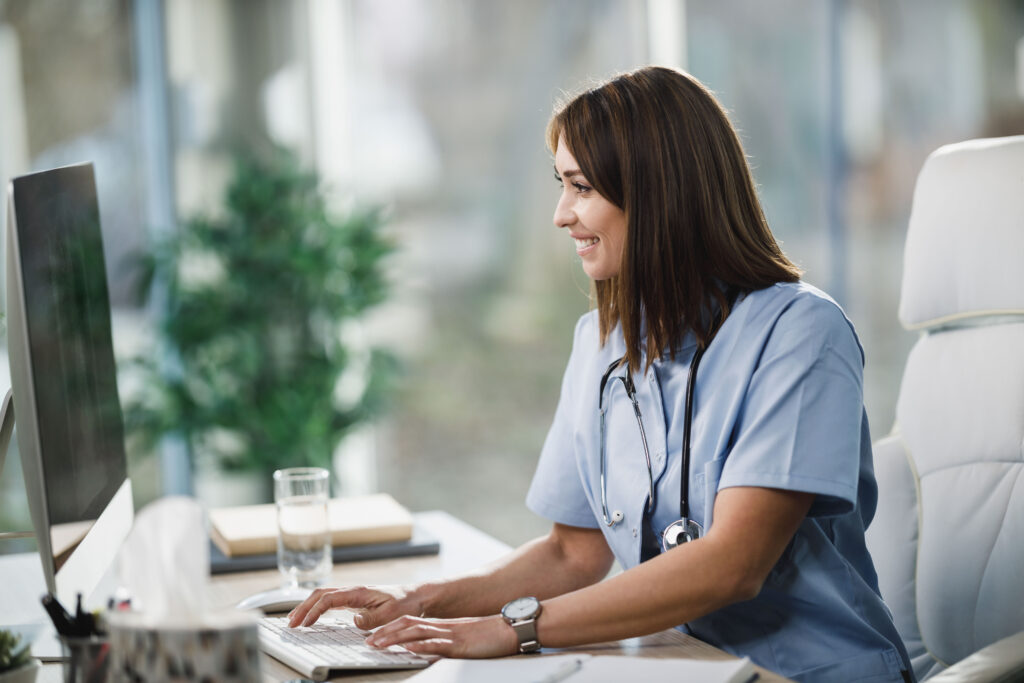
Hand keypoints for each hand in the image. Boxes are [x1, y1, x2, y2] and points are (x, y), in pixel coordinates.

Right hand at [287, 585, 421, 628]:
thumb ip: (372, 618)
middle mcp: (352, 590)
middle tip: (290, 623)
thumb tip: (353, 620)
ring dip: (306, 606)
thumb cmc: (404, 603)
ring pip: (322, 596)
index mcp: (359, 592)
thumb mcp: (391, 613)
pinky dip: (316, 607)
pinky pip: (329, 601)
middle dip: (303, 607)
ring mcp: (351, 594)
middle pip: (320, 594)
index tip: (305, 624)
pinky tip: (310, 616)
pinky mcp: (353, 600)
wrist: (415, 597)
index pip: (329, 599)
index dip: (315, 611)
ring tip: (293, 620)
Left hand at [365, 614, 517, 658]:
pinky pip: (437, 644)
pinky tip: (408, 648)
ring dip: (395, 638)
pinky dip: (421, 646)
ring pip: (417, 633)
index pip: (413, 623)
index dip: (393, 628)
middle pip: (409, 625)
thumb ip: (448, 642)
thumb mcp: (466, 638)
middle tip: (368, 641)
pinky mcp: (461, 644)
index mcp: (445, 626)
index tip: (376, 636)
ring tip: (378, 644)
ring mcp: (452, 635)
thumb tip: (431, 650)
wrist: (513, 627)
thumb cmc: (493, 635)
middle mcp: (445, 627)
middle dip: (386, 633)